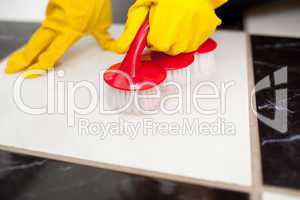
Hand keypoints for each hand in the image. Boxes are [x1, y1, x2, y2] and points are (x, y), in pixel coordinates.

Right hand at [5, 0, 112, 77]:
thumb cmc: (94, 0)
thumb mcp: (102, 24)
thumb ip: (105, 40)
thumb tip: (114, 48)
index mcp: (69, 32)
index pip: (51, 53)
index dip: (40, 65)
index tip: (31, 73)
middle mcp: (56, 25)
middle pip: (35, 45)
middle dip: (23, 58)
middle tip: (12, 68)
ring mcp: (51, 17)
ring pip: (37, 36)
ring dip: (29, 49)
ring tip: (20, 60)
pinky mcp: (50, 9)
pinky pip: (44, 26)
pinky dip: (40, 36)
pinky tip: (36, 44)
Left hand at [106, 0, 226, 55]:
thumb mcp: (143, 8)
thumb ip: (132, 30)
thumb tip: (121, 48)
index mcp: (161, 38)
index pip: (152, 46)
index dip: (151, 32)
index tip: (154, 21)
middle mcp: (178, 43)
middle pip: (166, 48)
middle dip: (164, 35)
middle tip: (166, 17)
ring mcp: (194, 39)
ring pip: (181, 46)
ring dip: (177, 36)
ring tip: (178, 17)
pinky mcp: (206, 33)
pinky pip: (195, 40)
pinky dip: (190, 33)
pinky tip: (188, 19)